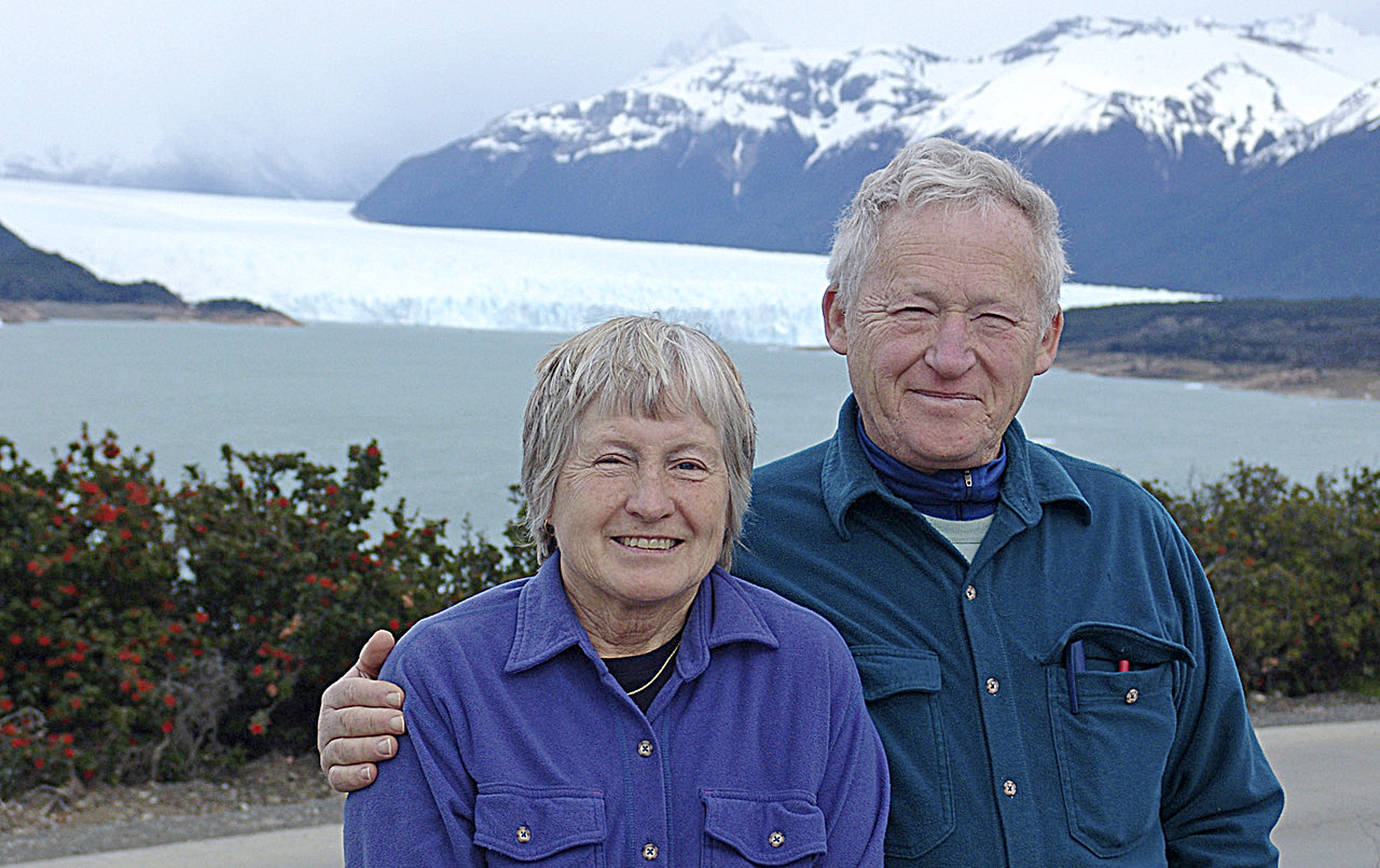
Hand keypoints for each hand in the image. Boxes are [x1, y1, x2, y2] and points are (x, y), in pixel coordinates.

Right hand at [317, 629, 404, 791]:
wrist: (380, 736)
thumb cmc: (382, 700)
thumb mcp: (378, 676)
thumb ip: (378, 658)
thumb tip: (384, 635)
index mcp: (337, 694)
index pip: (350, 691)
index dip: (374, 694)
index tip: (401, 697)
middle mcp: (327, 722)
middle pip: (347, 721)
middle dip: (376, 722)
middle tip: (403, 723)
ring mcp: (328, 750)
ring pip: (342, 750)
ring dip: (367, 749)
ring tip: (393, 747)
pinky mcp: (333, 775)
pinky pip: (338, 779)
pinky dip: (353, 777)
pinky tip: (373, 774)